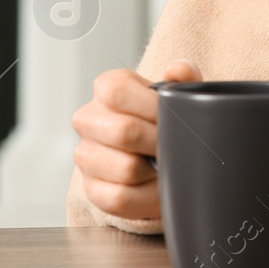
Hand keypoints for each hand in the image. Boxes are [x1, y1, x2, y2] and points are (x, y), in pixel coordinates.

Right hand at [71, 60, 200, 220]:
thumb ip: (183, 79)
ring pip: (125, 168)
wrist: (159, 154)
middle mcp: (88, 119)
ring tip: (168, 163)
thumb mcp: (180, 94)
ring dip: (156, 170)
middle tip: (178, 144)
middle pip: (123, 131)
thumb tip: (179, 70)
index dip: (150, 106)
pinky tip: (157, 184)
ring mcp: (86, 155)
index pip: (116, 92)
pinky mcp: (92, 189)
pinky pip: (120, 197)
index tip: (173, 116)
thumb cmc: (167, 118)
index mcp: (108, 88)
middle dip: (159, 140)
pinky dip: (147, 195)